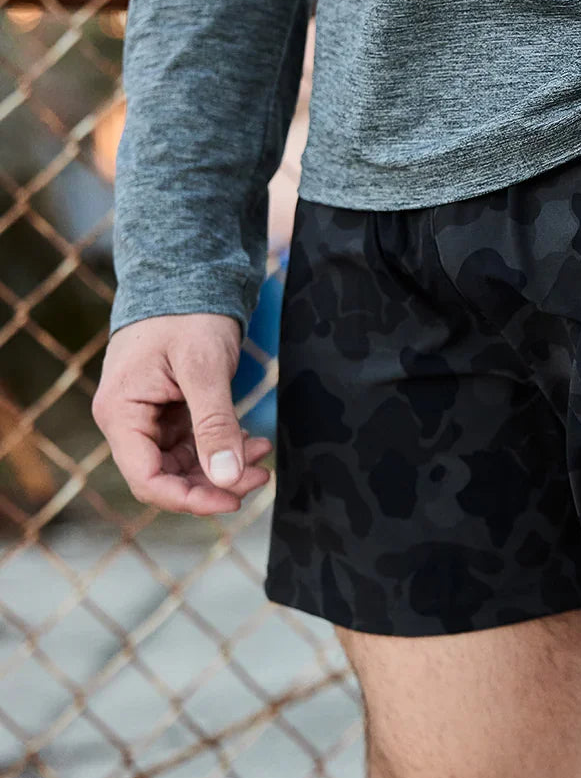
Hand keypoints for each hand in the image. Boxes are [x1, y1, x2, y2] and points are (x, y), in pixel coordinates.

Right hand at [92, 314, 272, 515]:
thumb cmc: (188, 316)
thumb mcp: (204, 369)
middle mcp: (128, 422)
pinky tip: (253, 441)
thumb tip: (226, 478)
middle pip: (168, 478)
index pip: (147, 481)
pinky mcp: (169, 413)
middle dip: (216, 483)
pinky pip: (195, 446)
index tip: (234, 499)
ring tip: (262, 453)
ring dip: (225, 467)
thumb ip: (214, 425)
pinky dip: (224, 447)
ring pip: (185, 466)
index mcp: (120, 413)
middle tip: (261, 474)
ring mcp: (148, 419)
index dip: (190, 500)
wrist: (187, 278)